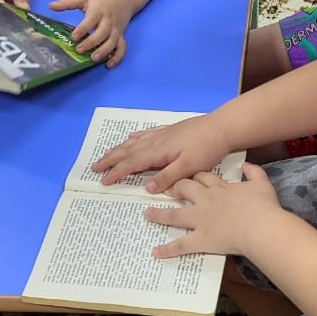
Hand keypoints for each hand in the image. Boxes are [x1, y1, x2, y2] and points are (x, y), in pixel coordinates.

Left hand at [49, 0, 132, 66]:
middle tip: (79, 50)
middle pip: (102, 32)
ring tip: (93, 58)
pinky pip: (122, 47)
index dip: (83, 28)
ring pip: (113, 41)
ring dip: (104, 51)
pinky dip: (117, 57)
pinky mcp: (121, 35)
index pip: (91, 19)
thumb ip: (68, 2)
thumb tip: (50, 6)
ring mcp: (116, 29)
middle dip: (92, 42)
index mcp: (98, 10)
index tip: (73, 37)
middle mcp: (108, 21)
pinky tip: (108, 64)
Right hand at [93, 113, 228, 189]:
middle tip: (94, 166)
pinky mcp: (171, 130)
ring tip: (107, 153)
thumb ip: (168, 177)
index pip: (132, 163)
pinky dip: (136, 137)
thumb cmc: (207, 148)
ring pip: (135, 142)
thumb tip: (146, 188)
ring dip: (119, 148)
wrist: (222, 127)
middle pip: (128, 151)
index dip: (116, 172)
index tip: (103, 181)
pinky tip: (132, 137)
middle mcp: (157, 141)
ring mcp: (163, 134)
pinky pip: (147, 133)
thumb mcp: (189, 166)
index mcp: (159, 151)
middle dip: (111, 159)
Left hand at [148, 162, 280, 257]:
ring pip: (175, 215)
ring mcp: (201, 220)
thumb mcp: (262, 183)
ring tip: (147, 215)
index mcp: (220, 188)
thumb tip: (246, 165)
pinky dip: (167, 249)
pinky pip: (181, 245)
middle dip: (174, 189)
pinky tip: (155, 252)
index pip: (203, 177)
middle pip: (185, 190)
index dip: (195, 175)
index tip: (190, 175)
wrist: (260, 226)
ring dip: (159, 215)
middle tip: (166, 190)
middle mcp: (206, 201)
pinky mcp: (201, 239)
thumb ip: (254, 172)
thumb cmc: (263, 206)